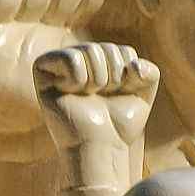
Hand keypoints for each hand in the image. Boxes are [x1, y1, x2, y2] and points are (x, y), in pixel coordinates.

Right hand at [32, 43, 158, 151]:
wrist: (99, 147)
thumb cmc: (118, 124)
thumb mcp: (143, 95)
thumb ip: (150, 72)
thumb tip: (133, 65)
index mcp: (102, 63)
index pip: (123, 51)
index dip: (127, 75)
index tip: (119, 95)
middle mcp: (82, 60)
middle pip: (106, 48)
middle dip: (112, 75)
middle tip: (103, 96)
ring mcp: (61, 64)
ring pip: (89, 49)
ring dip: (97, 78)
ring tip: (89, 96)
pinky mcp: (44, 71)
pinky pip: (69, 57)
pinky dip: (78, 76)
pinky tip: (72, 92)